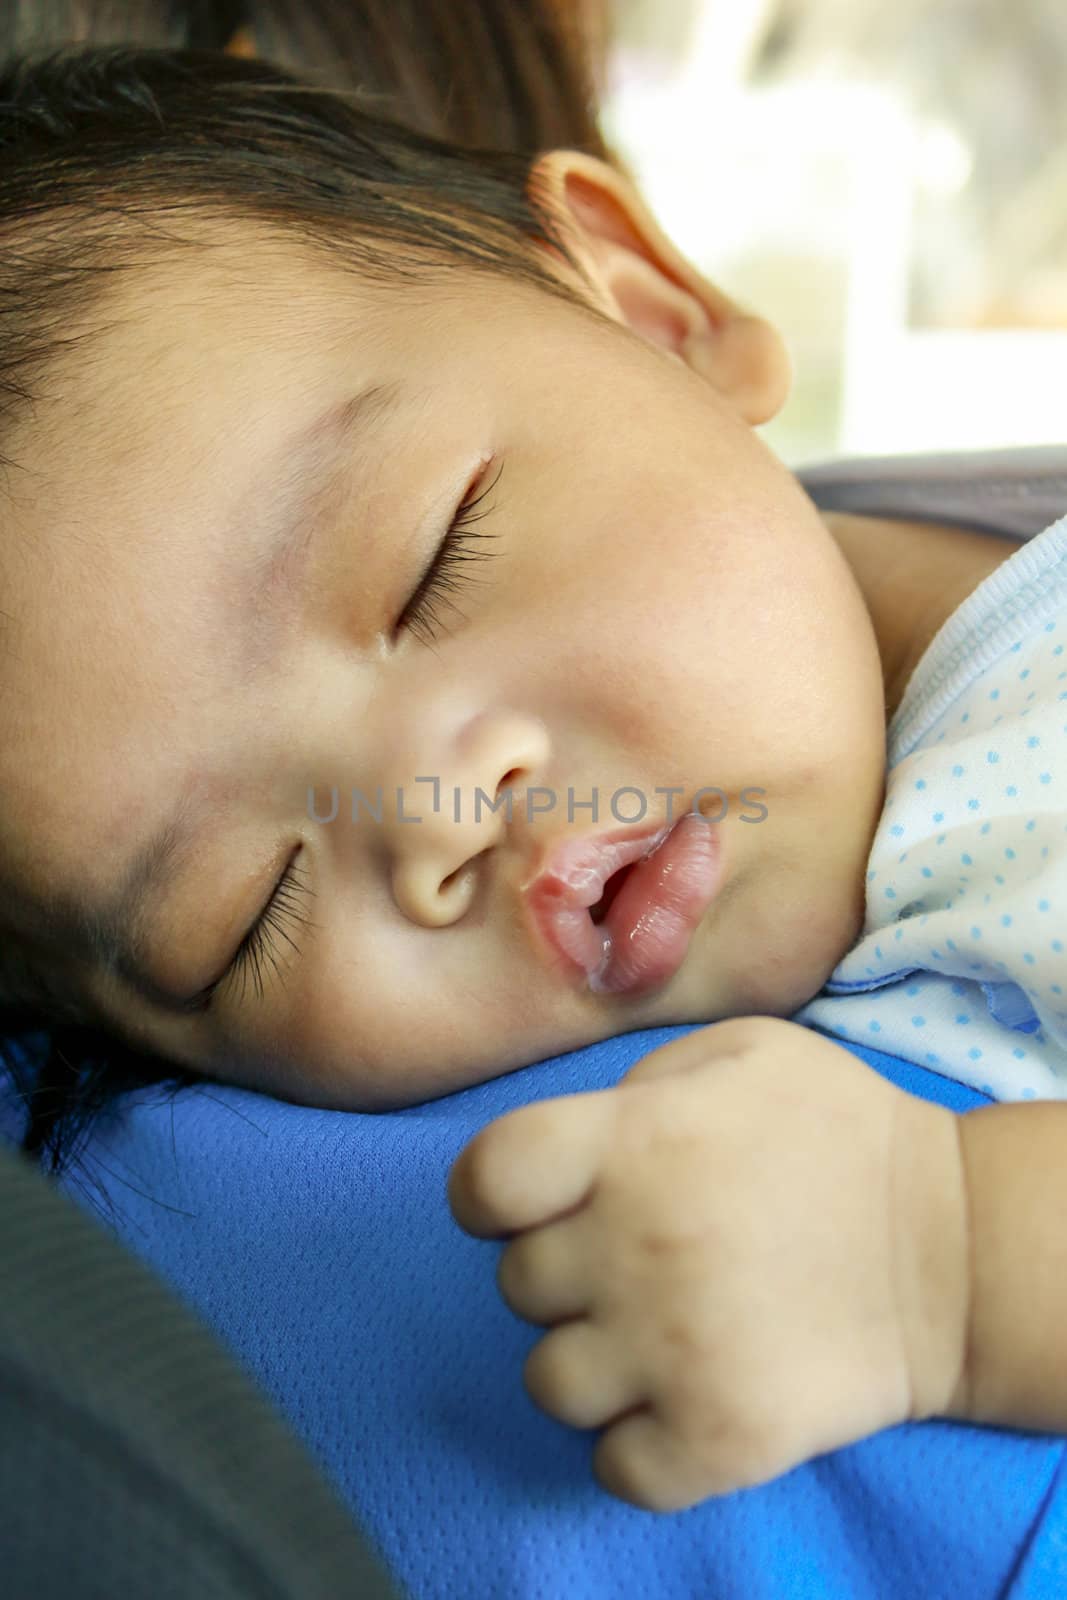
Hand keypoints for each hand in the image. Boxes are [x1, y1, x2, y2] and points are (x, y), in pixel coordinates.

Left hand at [448, 1016, 967, 1511]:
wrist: (953, 1251)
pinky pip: (614, 1466)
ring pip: (551, 1381)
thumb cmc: (841, 1133)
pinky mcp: (717, 1438)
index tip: (526, 1202)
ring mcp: (672, 1352)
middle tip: (633, 1259)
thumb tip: (577, 1136)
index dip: (489, 1194)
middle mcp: (635, 1248)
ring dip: (590, 1359)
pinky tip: (679, 1396)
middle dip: (563, 1270)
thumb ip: (639, 1083)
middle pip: (517, 1284)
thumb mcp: (742, 1051)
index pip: (484, 1179)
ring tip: (654, 1332)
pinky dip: (636, 1443)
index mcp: (632, 1145)